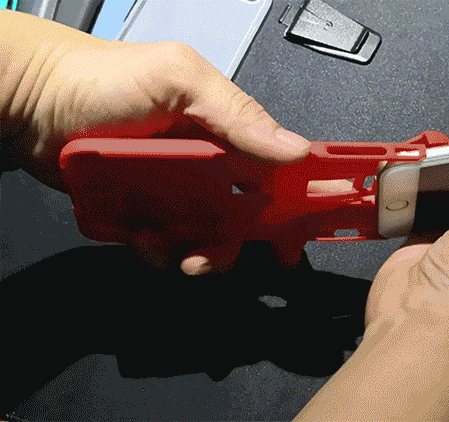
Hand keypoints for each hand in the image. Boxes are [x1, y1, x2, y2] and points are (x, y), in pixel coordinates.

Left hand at [7, 37, 311, 273]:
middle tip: (213, 251)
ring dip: (191, 249)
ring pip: (203, 235)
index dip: (290, 199)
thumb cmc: (99, 78)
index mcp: (225, 127)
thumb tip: (291, 147)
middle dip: (233, 241)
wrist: (30, 103)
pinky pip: (163, 242)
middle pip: (241, 215)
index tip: (294, 231)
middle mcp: (205, 161)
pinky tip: (138, 235)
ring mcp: (175, 189)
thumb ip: (236, 111)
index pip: (273, 166)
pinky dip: (155, 249)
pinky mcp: (144, 209)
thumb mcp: (177, 80)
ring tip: (164, 245)